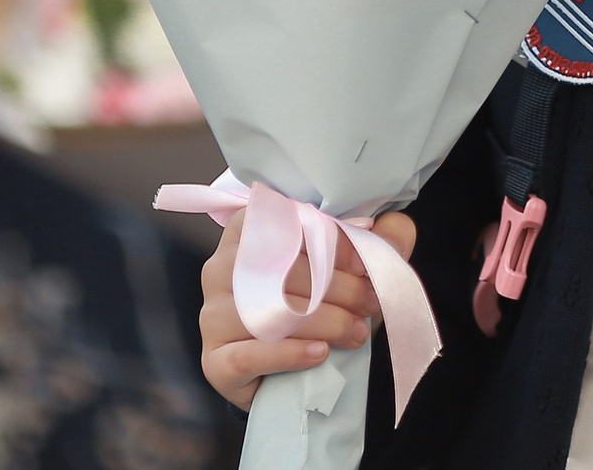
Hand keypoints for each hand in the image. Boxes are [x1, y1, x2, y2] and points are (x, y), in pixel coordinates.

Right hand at [199, 209, 416, 409]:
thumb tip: (381, 227)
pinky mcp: (214, 361)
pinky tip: (320, 354)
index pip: (286, 223)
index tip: (365, 263)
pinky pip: (248, 355)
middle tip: (372, 303)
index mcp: (249, 232)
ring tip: (357, 333)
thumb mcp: (357, 266)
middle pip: (280, 271)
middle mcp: (220, 269)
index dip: (330, 241)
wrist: (298, 369)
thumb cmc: (326, 302)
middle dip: (339, 288)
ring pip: (268, 314)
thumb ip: (378, 238)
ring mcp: (211, 316)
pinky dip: (289, 354)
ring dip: (323, 323)